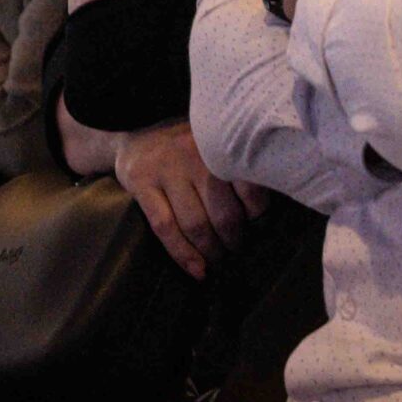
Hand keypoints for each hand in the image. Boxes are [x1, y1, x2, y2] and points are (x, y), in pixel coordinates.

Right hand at [114, 121, 264, 278]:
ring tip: (218, 261)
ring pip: (196, 224)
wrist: (136, 130)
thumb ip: (238, 167)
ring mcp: (166, 169)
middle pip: (223, 214)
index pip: (250, 190)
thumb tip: (266, 213)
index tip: (258, 227)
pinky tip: (197, 270)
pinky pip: (165, 227)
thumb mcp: (215, 145)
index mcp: (219, 145)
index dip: (257, 216)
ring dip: (211, 252)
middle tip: (237, 251)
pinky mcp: (142, 183)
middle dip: (234, 241)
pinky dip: (183, 254)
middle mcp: (194, 154)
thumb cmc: (187, 144)